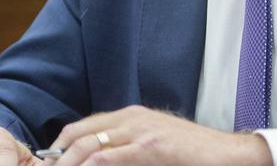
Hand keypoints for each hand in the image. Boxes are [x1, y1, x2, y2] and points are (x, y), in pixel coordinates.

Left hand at [45, 105, 271, 165]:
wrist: (226, 154)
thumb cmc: (192, 153)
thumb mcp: (155, 143)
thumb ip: (129, 147)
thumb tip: (101, 160)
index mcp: (131, 115)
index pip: (84, 125)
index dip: (62, 144)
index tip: (50, 162)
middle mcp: (132, 118)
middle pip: (80, 132)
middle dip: (59, 154)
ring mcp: (141, 130)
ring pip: (89, 143)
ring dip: (69, 162)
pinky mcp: (150, 147)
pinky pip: (109, 155)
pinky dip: (90, 165)